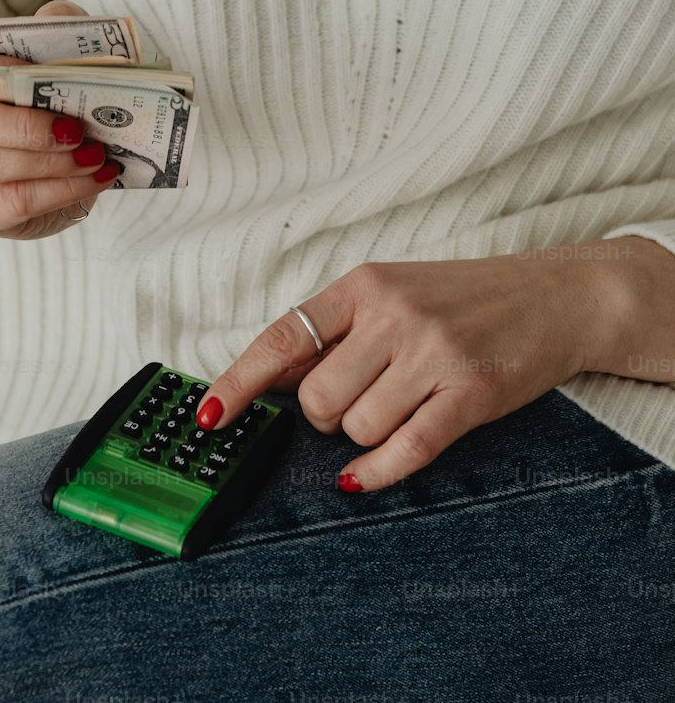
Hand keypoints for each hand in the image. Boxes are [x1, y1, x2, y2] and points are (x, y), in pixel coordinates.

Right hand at [0, 0, 118, 239]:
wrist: (6, 144)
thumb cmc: (27, 90)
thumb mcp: (41, 49)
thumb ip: (54, 26)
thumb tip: (66, 23)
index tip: (35, 71)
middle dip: (24, 127)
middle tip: (75, 128)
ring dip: (48, 164)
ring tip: (96, 155)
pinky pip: (9, 206)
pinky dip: (58, 193)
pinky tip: (95, 179)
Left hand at [195, 254, 603, 491]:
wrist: (553, 297)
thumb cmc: (463, 297)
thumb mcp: (392, 290)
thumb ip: (336, 330)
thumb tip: (269, 376)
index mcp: (363, 284)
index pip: (283, 337)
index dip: (239, 381)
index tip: (209, 417)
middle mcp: (393, 315)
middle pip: (317, 399)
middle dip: (323, 418)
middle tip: (352, 405)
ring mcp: (432, 354)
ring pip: (357, 428)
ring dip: (361, 438)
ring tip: (393, 410)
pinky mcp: (468, 395)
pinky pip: (405, 449)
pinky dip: (376, 474)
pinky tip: (364, 478)